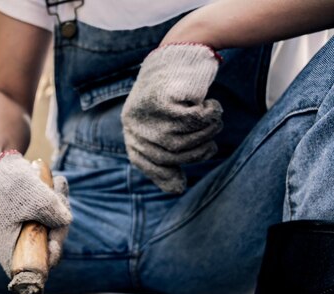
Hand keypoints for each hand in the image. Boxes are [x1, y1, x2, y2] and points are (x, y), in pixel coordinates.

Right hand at [0, 151, 71, 275]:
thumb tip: (65, 221)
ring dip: (53, 206)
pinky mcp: (9, 213)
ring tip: (59, 182)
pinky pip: (31, 213)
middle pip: (38, 243)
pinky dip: (44, 200)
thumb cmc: (7, 183)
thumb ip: (55, 214)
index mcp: (5, 244)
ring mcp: (6, 226)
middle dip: (56, 222)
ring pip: (38, 225)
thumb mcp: (37, 198)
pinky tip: (52, 182)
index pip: (29, 265)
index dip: (48, 258)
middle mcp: (4, 240)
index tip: (58, 244)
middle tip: (62, 196)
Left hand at [122, 44, 223, 192]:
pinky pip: (191, 121)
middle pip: (167, 154)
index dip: (162, 174)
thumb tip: (176, 190)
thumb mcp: (169, 126)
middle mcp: (133, 122)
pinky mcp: (161, 99)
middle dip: (196, 153)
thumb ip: (169, 155)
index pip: (143, 162)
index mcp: (131, 130)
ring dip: (206, 133)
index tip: (181, 183)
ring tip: (214, 121)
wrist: (182, 52)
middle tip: (212, 144)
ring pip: (181, 140)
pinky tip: (211, 105)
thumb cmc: (178, 95)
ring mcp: (144, 111)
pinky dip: (208, 116)